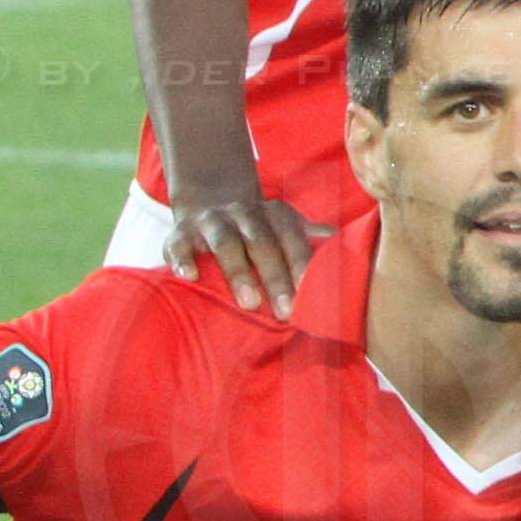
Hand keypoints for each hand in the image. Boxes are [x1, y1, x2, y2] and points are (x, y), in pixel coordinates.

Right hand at [164, 191, 323, 319]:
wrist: (211, 208)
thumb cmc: (259, 231)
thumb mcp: (286, 229)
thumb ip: (310, 239)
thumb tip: (341, 243)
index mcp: (275, 215)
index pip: (292, 238)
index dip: (302, 264)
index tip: (311, 294)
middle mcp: (244, 214)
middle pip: (262, 243)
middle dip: (275, 277)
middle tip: (286, 312)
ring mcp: (211, 222)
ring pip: (226, 243)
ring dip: (238, 272)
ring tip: (249, 303)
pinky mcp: (179, 233)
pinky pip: (179, 245)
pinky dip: (183, 259)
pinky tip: (190, 277)